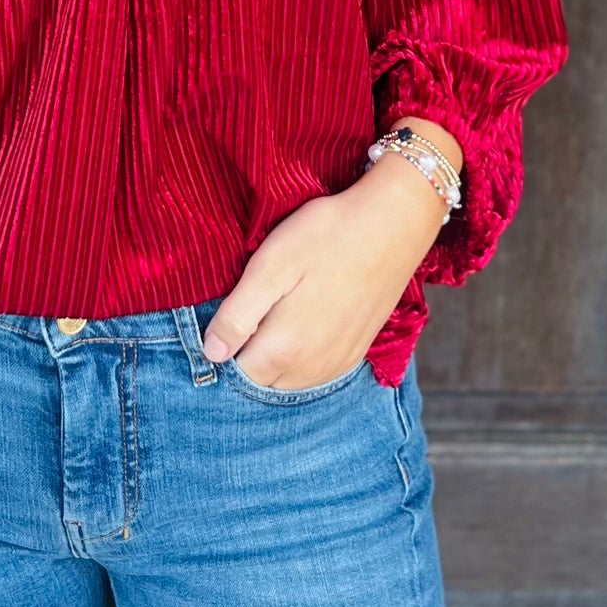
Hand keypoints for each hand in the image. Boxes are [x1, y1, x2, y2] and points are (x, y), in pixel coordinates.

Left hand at [200, 128, 460, 390]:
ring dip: (272, 361)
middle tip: (246, 312)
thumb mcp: (270, 265)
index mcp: (285, 347)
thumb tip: (213, 353)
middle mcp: (312, 367)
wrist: (393, 224)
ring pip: (289, 381)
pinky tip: (300, 328)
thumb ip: (238, 315)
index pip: (235, 371)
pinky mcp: (356, 352)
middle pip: (261, 380)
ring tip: (272, 317)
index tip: (224, 317)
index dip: (222, 347)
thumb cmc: (326, 236)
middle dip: (246, 357)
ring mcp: (337, 362)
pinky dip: (300, 361)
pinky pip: (316, 374)